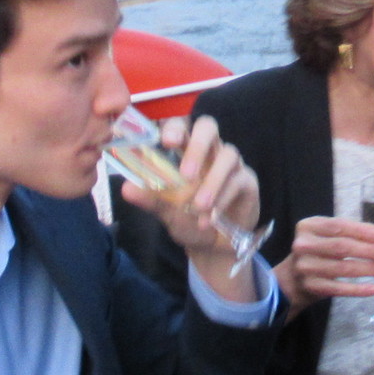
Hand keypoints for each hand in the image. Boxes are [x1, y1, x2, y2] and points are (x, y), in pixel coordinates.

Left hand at [129, 115, 263, 302]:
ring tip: (199, 206)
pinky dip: (223, 199)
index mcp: (184, 151)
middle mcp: (209, 151)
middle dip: (197, 145)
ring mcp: (230, 164)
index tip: (166, 141)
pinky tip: (210, 218)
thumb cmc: (187, 220)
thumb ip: (150, 199)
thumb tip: (126, 188)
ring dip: (212, 181)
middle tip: (186, 174)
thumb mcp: (165, 213)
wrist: (211, 247)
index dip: (174, 127)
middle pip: (208, 126)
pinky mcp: (247, 181)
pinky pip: (238, 180)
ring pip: (228, 154)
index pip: (180, 126)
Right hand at [273, 214, 373, 314]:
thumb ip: (350, 234)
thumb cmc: (317, 252)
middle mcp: (303, 245)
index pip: (337, 226)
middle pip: (341, 247)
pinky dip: (358, 289)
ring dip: (369, 269)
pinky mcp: (311, 287)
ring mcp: (305, 267)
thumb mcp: (326, 236)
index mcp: (308, 226)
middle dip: (368, 250)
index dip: (360, 230)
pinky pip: (339, 289)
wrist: (291, 280)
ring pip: (342, 268)